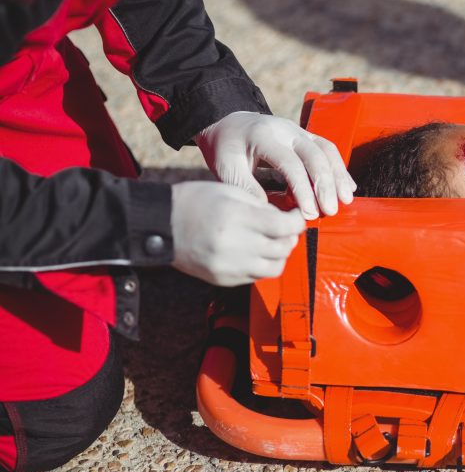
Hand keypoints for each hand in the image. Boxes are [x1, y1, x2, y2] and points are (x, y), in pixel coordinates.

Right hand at [170, 181, 305, 286]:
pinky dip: (262, 265)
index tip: (298, 216)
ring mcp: (229, 266)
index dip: (298, 221)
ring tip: (271, 241)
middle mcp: (235, 245)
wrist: (159, 226)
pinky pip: (256, 277)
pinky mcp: (224, 279)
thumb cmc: (193, 202)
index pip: (284, 226)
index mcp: (237, 218)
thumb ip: (260, 205)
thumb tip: (286, 219)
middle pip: (283, 248)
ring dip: (279, 254)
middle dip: (290, 236)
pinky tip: (253, 251)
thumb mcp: (229, 191)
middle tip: (285, 227)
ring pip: (275, 268)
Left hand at [196, 111, 355, 218]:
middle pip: (314, 155)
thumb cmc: (226, 148)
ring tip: (345, 200)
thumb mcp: (225, 167)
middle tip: (330, 211)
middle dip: (325, 185)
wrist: (230, 124)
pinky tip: (347, 187)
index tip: (309, 213)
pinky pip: (328, 149)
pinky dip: (340, 168)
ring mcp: (299, 131)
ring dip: (338, 176)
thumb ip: (246, 187)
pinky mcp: (307, 136)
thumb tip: (270, 211)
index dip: (303, 189)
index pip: (290, 163)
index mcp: (263, 136)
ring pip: (326, 150)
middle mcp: (285, 130)